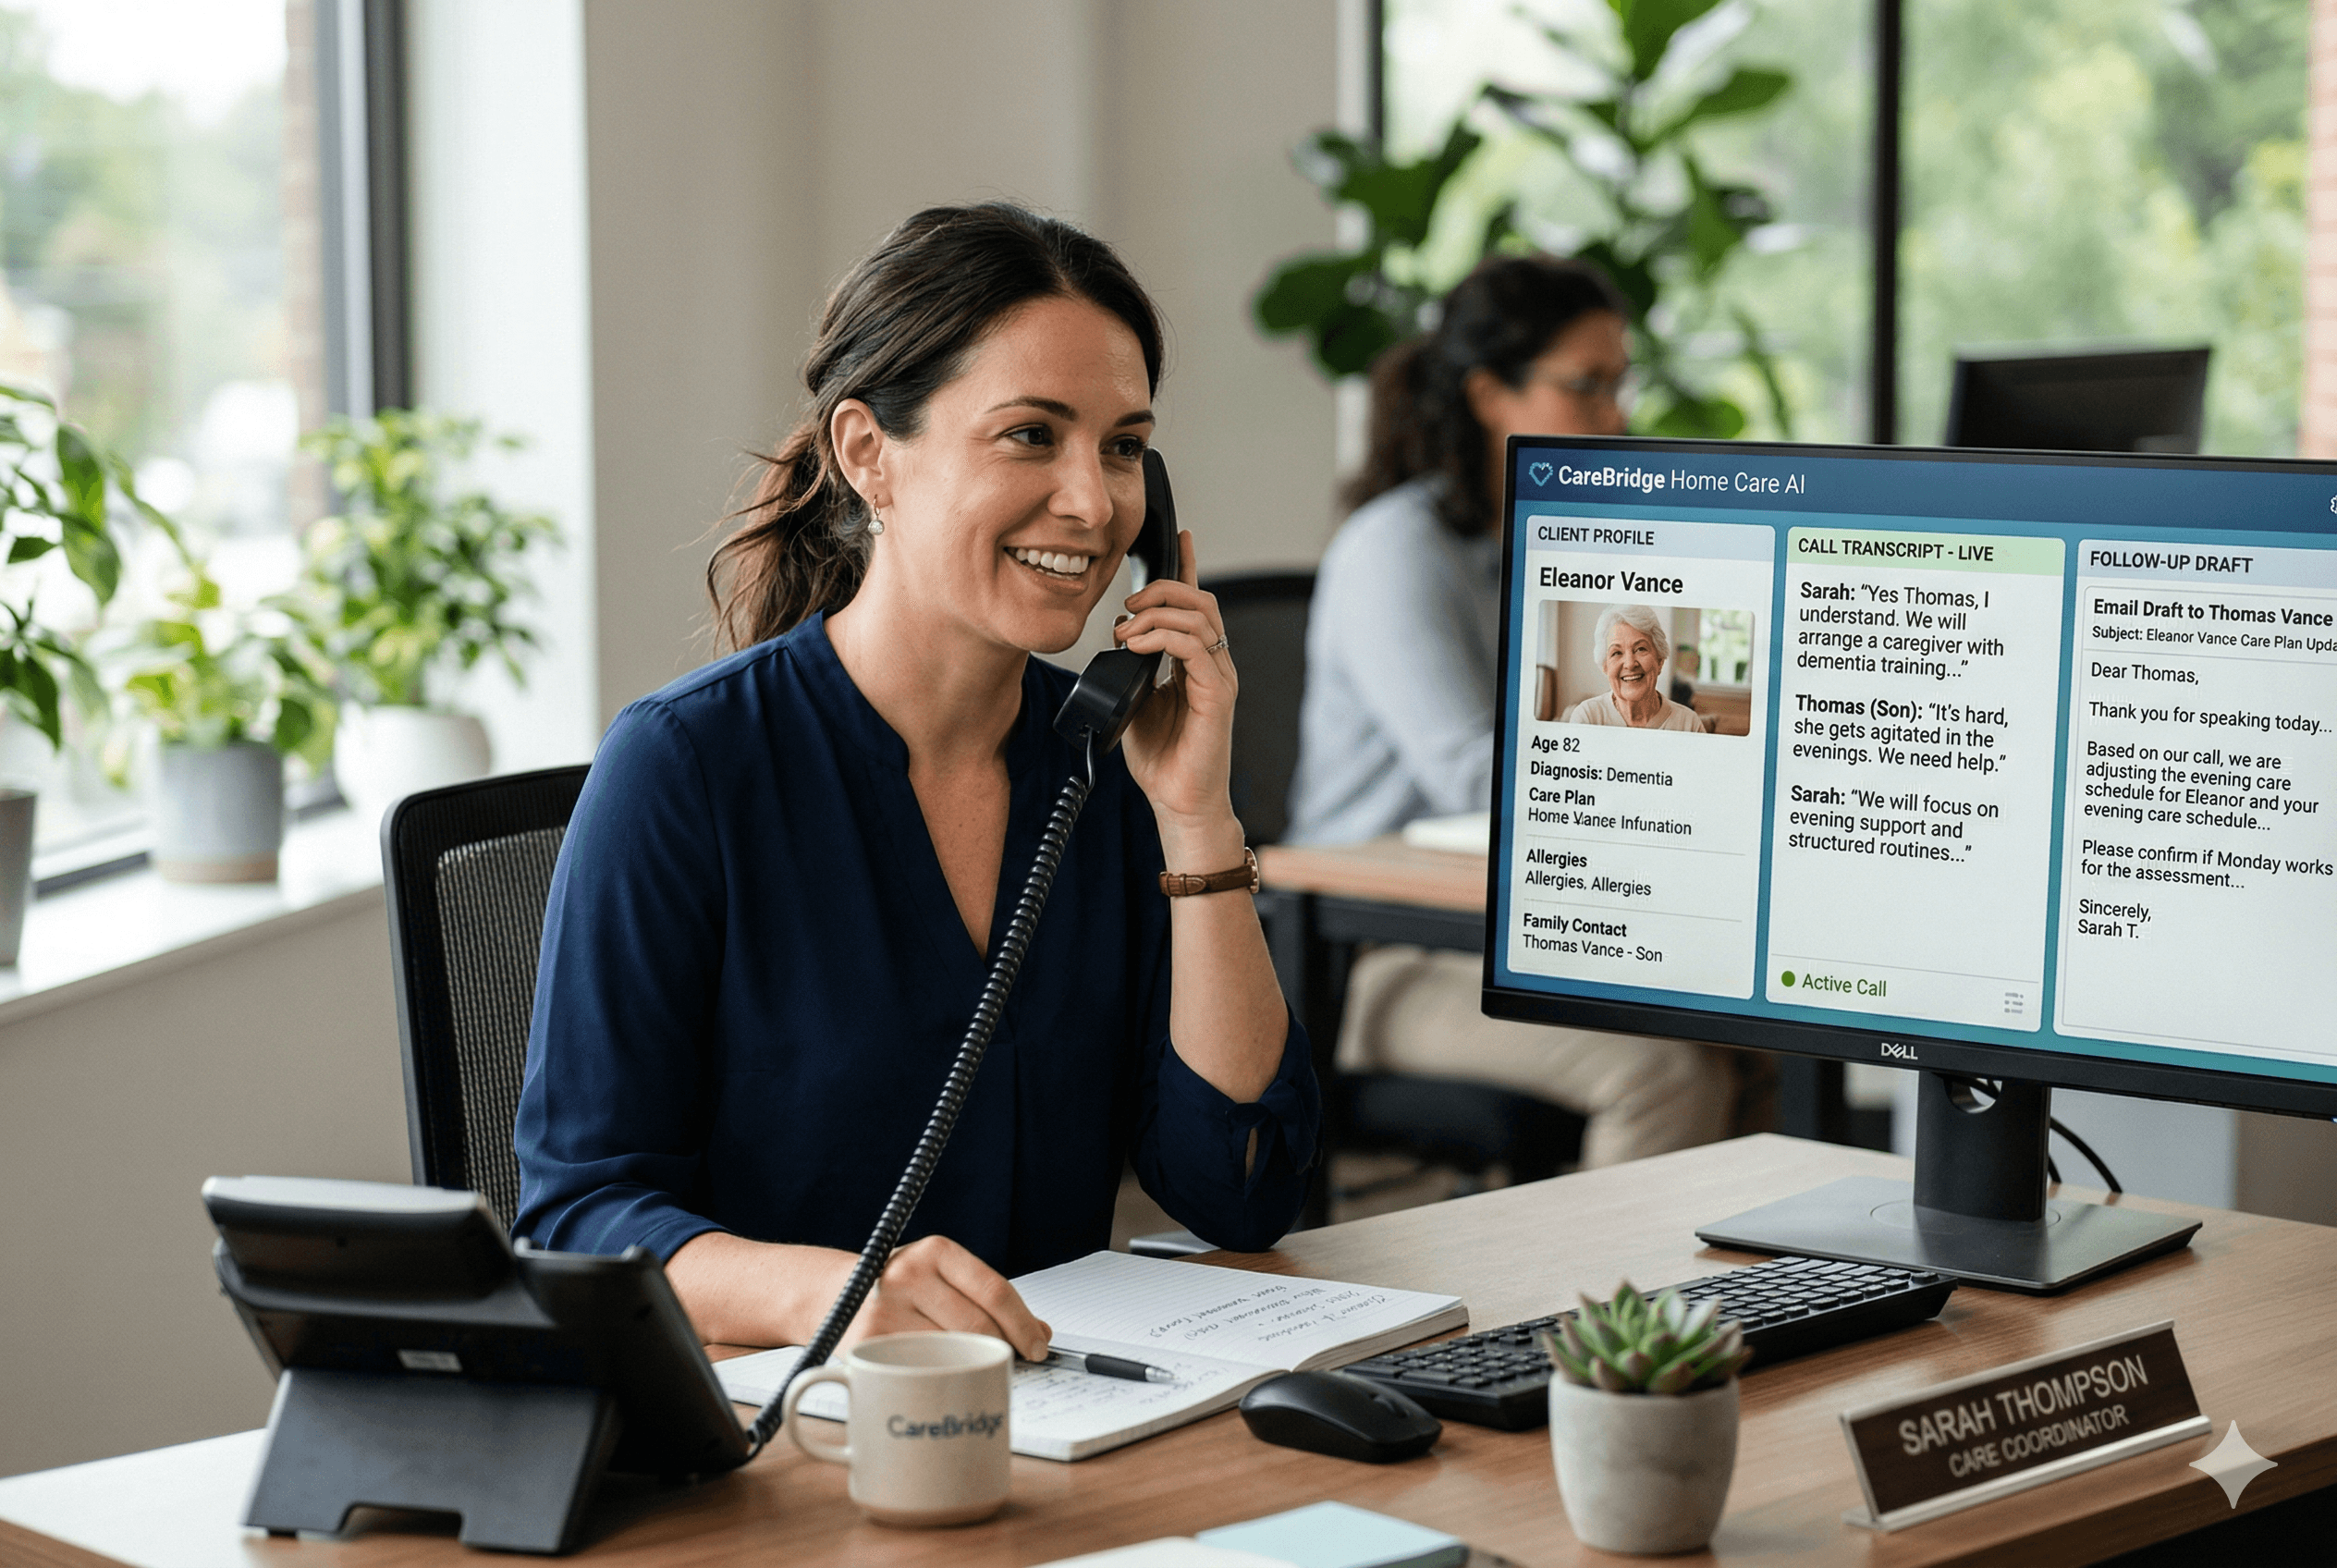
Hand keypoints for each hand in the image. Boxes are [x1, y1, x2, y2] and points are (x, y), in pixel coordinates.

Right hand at [845, 1235, 1051, 1360]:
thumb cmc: (900, 1290)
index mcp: (935, 1252)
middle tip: (1015, 1361)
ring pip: (951, 1349)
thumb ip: (988, 1299)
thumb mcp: (943, 1278)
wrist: (834, 1293)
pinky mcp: (868, 1343)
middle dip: (1005, 1348)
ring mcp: (886, 1309)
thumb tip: (1041, 1332)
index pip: (994, 1290)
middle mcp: (909, 1274)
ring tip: (978, 1367)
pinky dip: (940, 1375)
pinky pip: (921, 1367)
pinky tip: (944, 1375)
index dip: (1023, 1324)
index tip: (1039, 1345)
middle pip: (977, 1324)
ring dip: (973, 1363)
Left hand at [1114, 529, 1239, 836]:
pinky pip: (1197, 648)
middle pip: (1200, 600)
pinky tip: (1138, 646)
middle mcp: (1214, 664)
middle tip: (1128, 605)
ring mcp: (1219, 678)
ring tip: (1126, 630)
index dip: (1189, 567)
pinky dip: (1164, 637)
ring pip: (1200, 617)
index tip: (1180, 536)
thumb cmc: (1162, 759)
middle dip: (1162, 589)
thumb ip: (1133, 668)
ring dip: (1157, 614)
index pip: (1195, 605)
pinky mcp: (1217, 695)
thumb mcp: (1136, 702)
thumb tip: (1118, 639)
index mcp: (1196, 663)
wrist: (1179, 803)